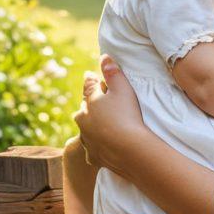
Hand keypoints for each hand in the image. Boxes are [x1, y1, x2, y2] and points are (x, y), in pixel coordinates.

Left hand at [74, 55, 146, 175]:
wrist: (130, 150)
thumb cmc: (127, 115)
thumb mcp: (122, 88)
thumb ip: (113, 72)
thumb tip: (104, 56)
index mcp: (89, 103)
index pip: (88, 88)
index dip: (90, 80)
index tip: (90, 75)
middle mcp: (83, 121)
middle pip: (83, 110)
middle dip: (88, 106)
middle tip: (94, 102)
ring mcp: (87, 140)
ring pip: (85, 130)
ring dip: (91, 127)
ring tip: (99, 126)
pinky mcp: (93, 157)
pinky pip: (92, 150)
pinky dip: (96, 147)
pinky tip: (102, 147)